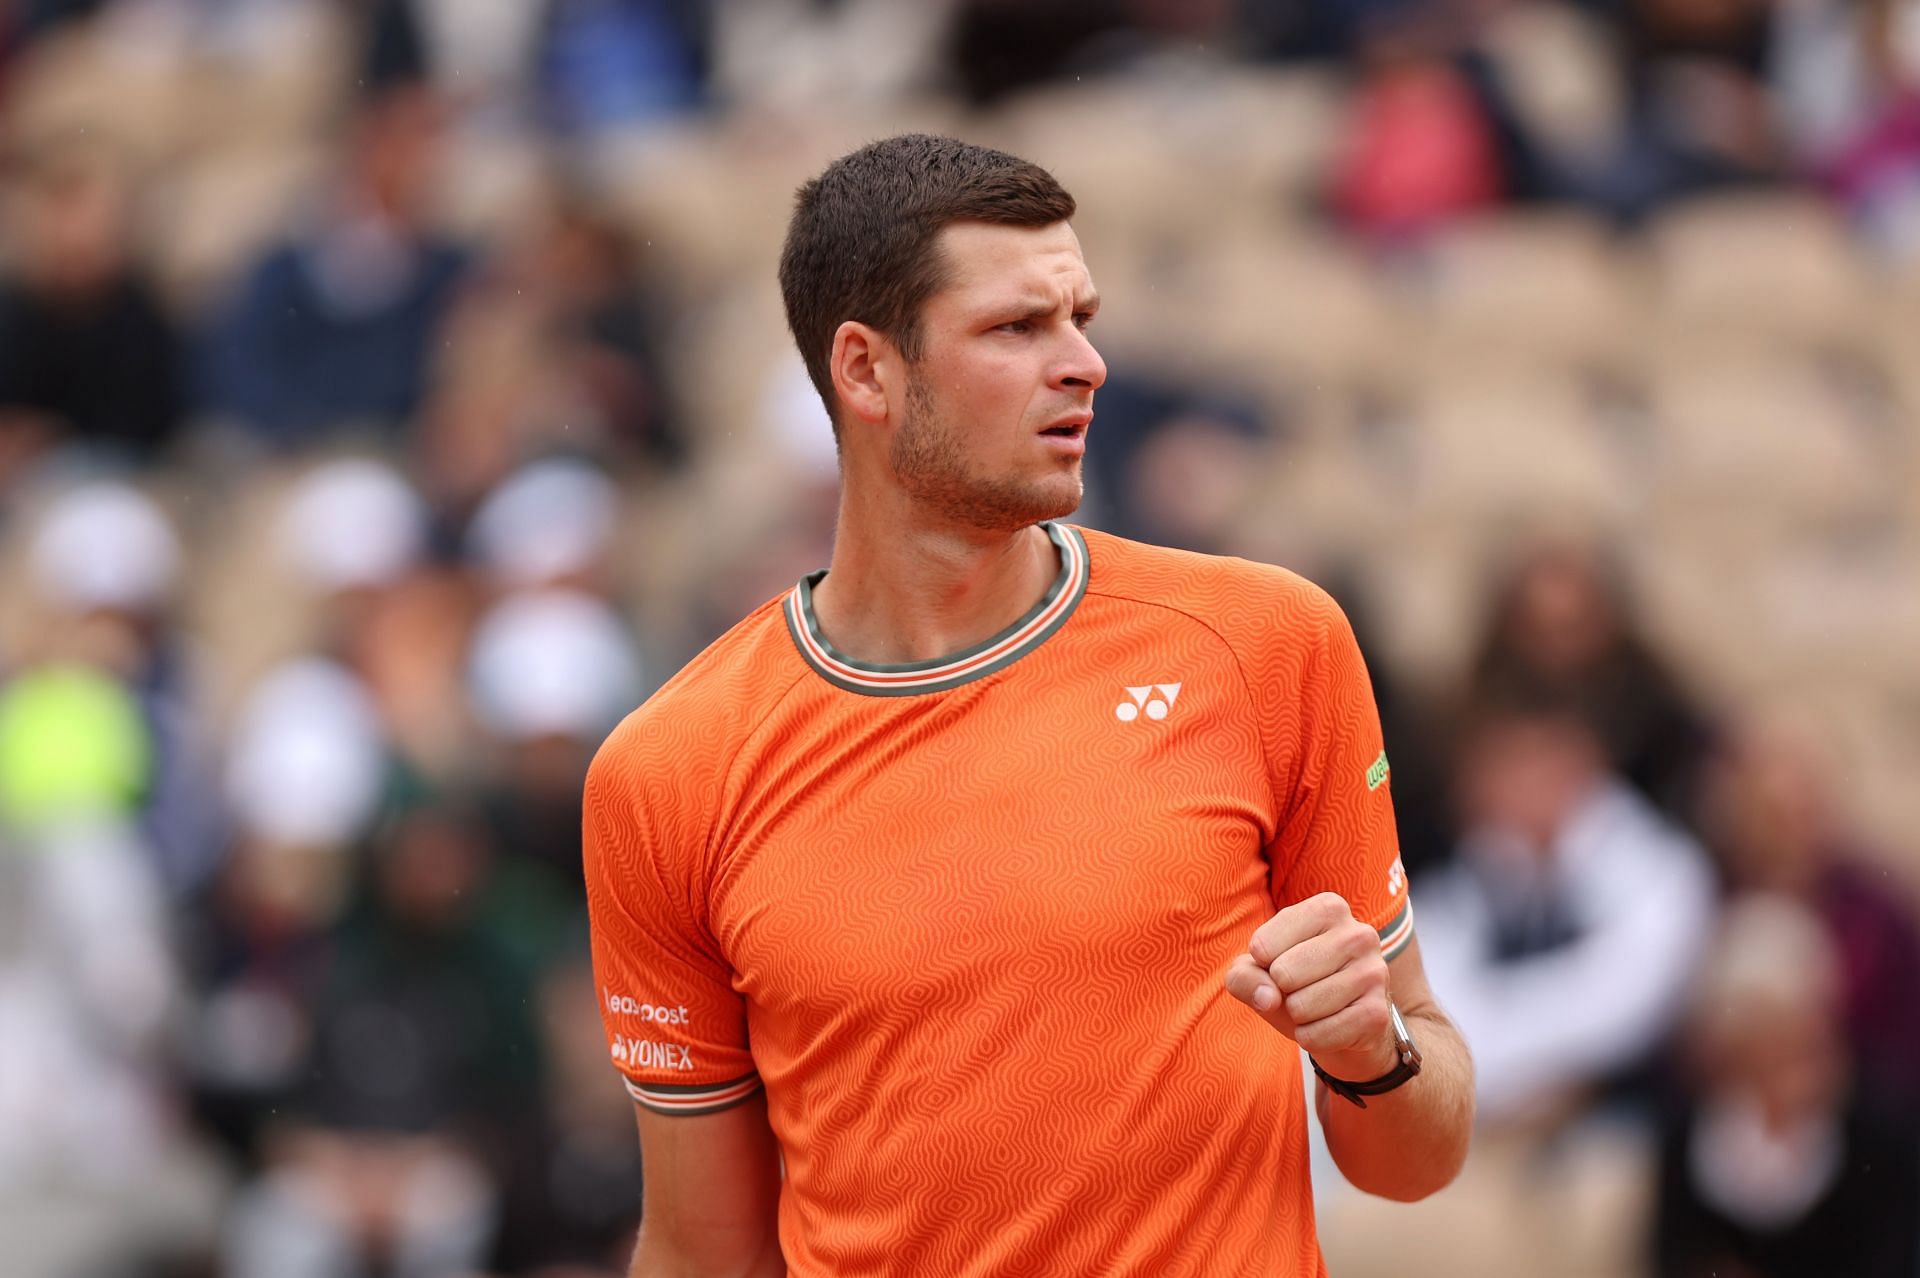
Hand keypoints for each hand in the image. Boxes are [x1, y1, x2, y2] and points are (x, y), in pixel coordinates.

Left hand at [1224, 892, 1396, 1082]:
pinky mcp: (1378, 1012)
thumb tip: (1268, 997)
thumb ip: (1243, 976)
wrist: (1346, 1026)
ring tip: (1316, 1007)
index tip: (1281, 963)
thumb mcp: (1259, 972)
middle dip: (1281, 992)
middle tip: (1301, 990)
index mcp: (1328, 908)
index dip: (1261, 965)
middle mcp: (1358, 934)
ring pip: (1302, 1006)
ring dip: (1298, 1017)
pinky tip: (1328, 1027)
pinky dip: (1312, 1038)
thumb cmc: (1296, 986)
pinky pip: (1320, 1034)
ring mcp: (1374, 972)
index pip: (1262, 945)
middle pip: (1283, 973)